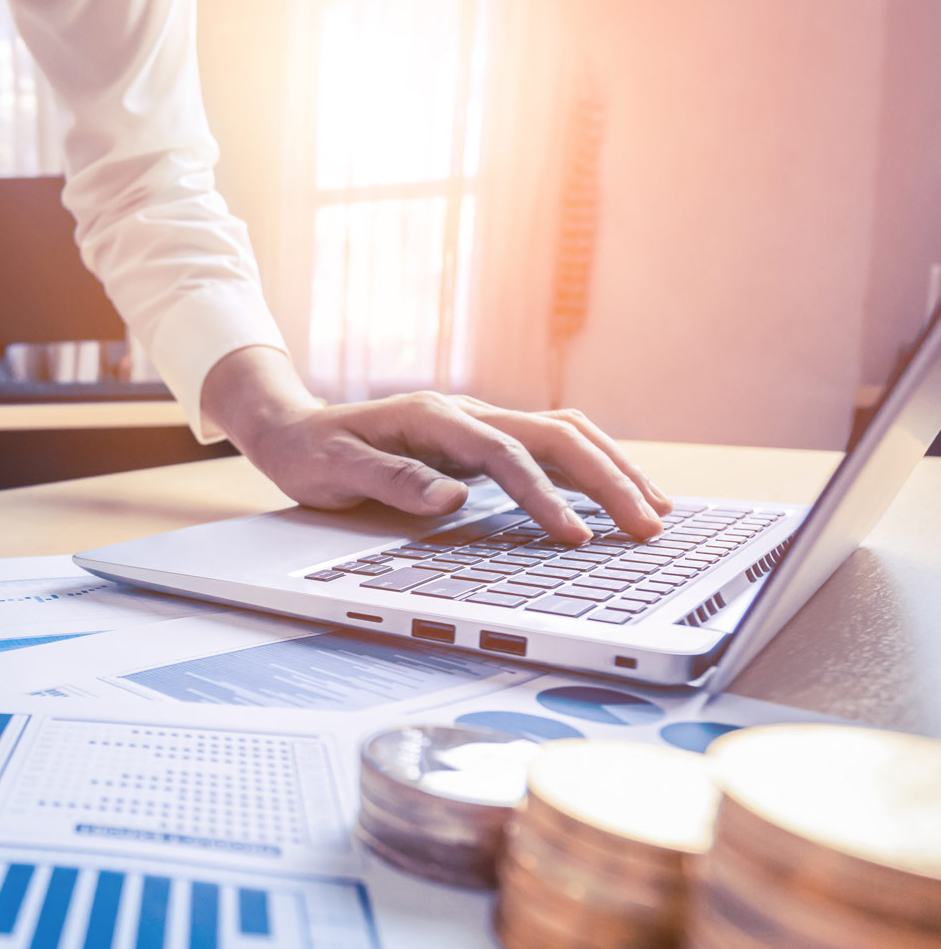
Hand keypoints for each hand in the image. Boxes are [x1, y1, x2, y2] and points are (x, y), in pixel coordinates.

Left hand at [203, 347, 672, 541]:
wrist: (293, 427)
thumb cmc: (310, 453)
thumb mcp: (333, 470)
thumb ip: (391, 480)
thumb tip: (450, 498)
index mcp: (431, 418)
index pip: (504, 454)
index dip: (543, 495)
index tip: (575, 537)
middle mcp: (464, 412)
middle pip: (555, 435)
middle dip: (607, 479)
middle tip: (647, 528)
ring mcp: (478, 422)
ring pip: (565, 433)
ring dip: (613, 467)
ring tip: (656, 511)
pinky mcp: (483, 439)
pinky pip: (552, 444)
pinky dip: (593, 465)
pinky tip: (620, 493)